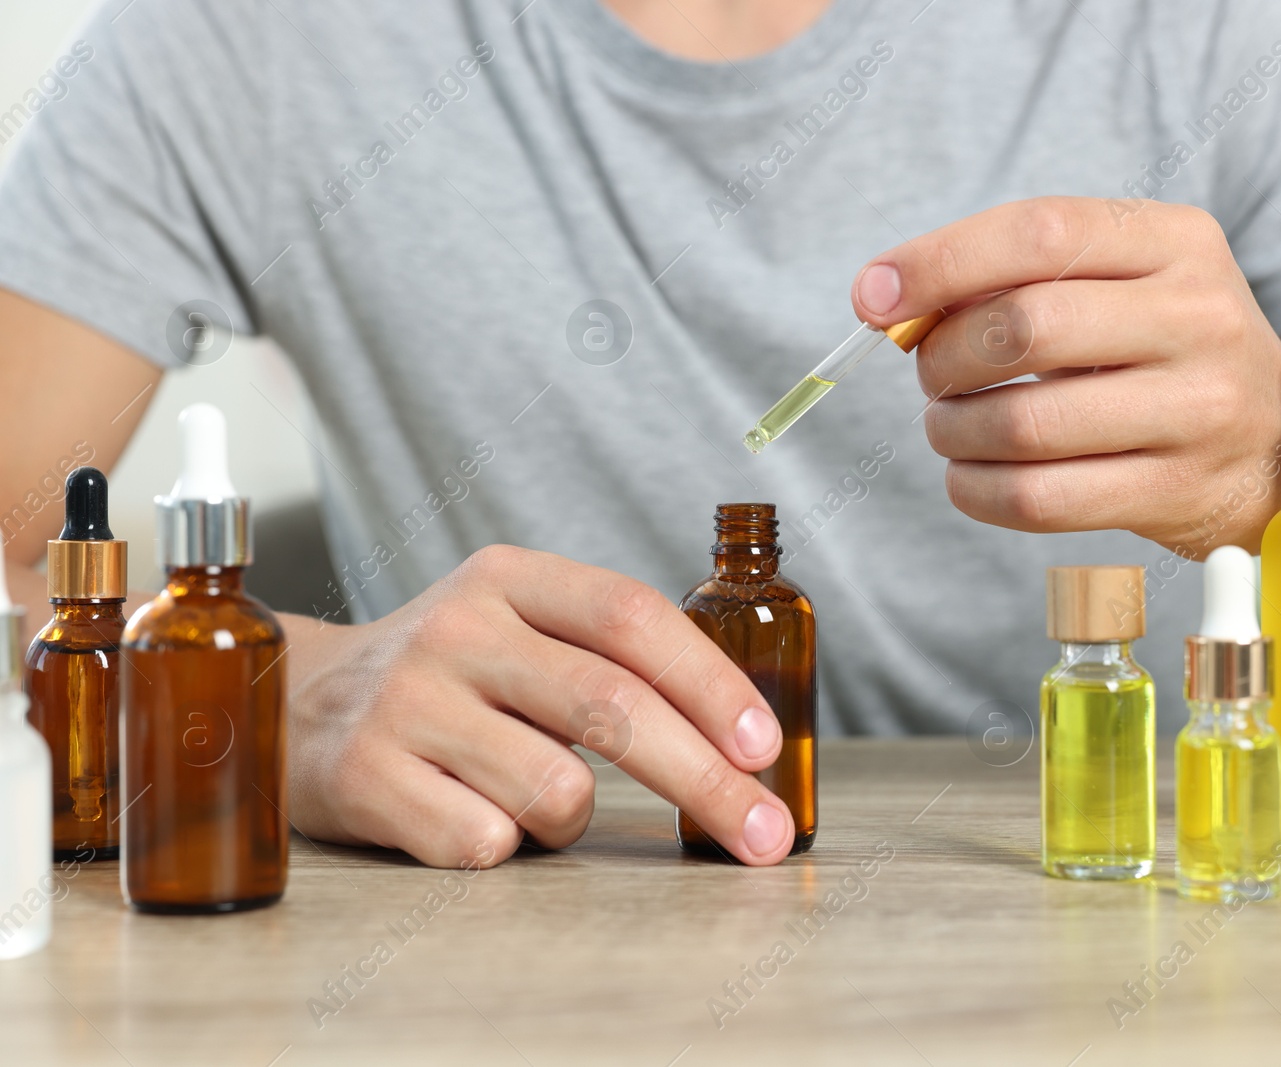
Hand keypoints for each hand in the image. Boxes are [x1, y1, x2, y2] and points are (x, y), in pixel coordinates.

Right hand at [282, 546, 793, 867]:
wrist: (296, 701)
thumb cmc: (447, 675)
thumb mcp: (517, 626)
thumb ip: (608, 655)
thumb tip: (740, 734)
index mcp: (508, 580)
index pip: (630, 617)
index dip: (709, 682)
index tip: (763, 745)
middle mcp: (456, 630)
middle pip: (611, 707)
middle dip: (706, 781)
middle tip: (762, 833)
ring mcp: (405, 703)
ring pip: (556, 789)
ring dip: (573, 819)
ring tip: (532, 799)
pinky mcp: (364, 779)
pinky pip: (485, 842)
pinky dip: (503, 846)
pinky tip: (467, 815)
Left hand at [851, 197, 1280, 556]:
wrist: (1277, 441)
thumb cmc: (1163, 348)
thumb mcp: (1123, 280)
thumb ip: (1020, 275)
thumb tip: (888, 300)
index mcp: (1178, 242)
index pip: (1040, 233)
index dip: (940, 263)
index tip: (873, 296)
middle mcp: (1199, 318)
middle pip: (1025, 328)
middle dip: (943, 355)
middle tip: (930, 374)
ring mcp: (1197, 411)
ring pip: (1024, 424)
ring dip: (953, 429)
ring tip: (948, 425)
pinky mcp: (1178, 492)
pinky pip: (1041, 499)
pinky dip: (977, 490)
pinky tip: (969, 476)